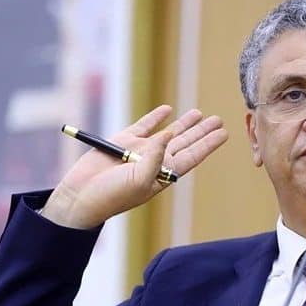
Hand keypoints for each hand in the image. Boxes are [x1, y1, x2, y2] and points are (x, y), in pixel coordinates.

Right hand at [41, 105, 227, 228]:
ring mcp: (140, 150)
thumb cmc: (113, 196)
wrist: (81, 196)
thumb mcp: (139, 181)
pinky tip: (168, 110)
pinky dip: (156, 117)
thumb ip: (156, 157)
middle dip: (202, 132)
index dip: (208, 145)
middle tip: (219, 120)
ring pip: (168, 132)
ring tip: (200, 113)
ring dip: (184, 123)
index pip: (192, 156)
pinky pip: (144, 125)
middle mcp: (156, 162)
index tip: (224, 133)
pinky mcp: (122, 141)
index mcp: (164, 174)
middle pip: (185, 143)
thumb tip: (169, 133)